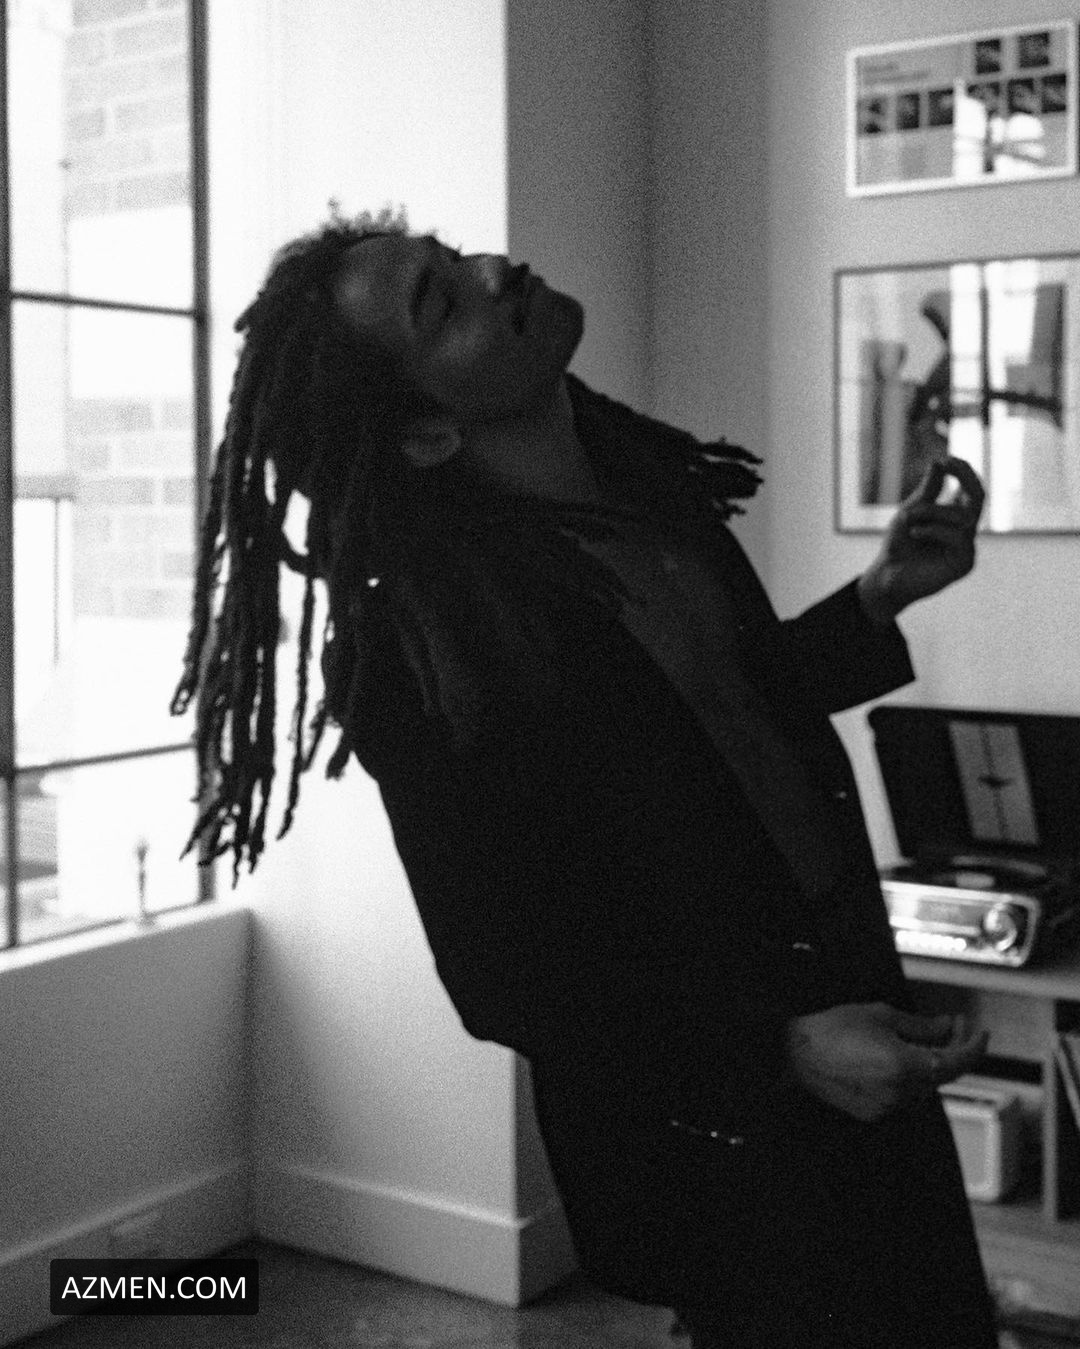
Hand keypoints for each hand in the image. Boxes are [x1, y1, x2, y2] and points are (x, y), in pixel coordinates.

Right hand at [786, 1001, 988, 1122]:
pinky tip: (900, 1055)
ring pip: (926, 1085)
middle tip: (952, 1024)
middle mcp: (900, 1092)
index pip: (957, 1062)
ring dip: (932, 1062)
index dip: (974, 1046)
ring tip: (923, 1037)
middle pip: (944, 1074)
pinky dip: (912, 1075)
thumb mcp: (881, 1015)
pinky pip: (906, 1095)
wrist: (794, 1054)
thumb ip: (922, 1025)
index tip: (980, 1032)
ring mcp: (888, 1106)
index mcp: (904, 1065)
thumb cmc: (832, 1029)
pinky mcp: (874, 1113)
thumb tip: (948, 1026)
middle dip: (953, 1048)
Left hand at [858, 457, 984, 623]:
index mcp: (955, 516)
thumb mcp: (911, 512)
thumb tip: (938, 462)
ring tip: (910, 518)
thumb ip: (928, 491)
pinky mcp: (964, 564)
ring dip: (934, 511)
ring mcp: (967, 547)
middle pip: (980, 497)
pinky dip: (935, 531)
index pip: (970, 489)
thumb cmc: (898, 544)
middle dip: (964, 477)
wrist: (886, 576)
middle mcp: (965, 530)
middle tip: (945, 463)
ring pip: (964, 517)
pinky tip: (916, 533)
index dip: (964, 471)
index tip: (946, 458)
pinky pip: (959, 538)